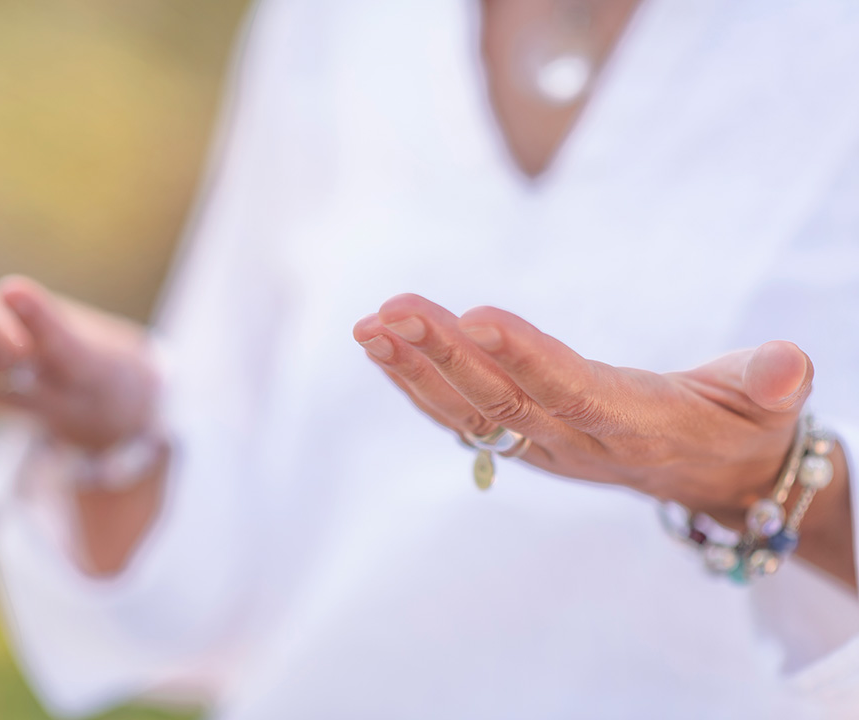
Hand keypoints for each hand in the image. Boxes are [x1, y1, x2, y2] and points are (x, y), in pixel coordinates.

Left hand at [353, 294, 814, 526]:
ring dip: (416, 368)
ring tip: (371, 327)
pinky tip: (382, 345)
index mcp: (637, 425)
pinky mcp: (522, 441)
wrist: (707, 476)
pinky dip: (418, 383)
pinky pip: (461, 415)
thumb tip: (789, 366)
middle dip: (446, 355)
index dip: (528, 358)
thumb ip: (769, 382)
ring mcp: (542, 446)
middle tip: (395, 311)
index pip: (575, 391)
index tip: (478, 316)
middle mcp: (577, 442)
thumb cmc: (737, 423)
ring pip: (470, 410)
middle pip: (505, 399)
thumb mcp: (767, 403)